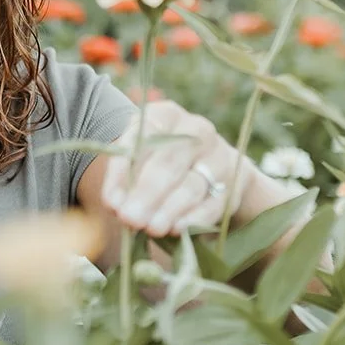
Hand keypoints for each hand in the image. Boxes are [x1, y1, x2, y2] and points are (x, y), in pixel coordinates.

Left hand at [100, 100, 289, 236]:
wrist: (213, 164)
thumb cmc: (163, 159)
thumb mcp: (142, 154)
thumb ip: (127, 174)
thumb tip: (116, 205)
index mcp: (166, 115)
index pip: (142, 140)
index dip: (124, 172)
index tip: (111, 202)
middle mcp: (196, 130)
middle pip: (168, 163)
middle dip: (146, 193)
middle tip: (129, 218)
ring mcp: (219, 156)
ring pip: (191, 186)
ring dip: (168, 209)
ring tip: (151, 228)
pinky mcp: (234, 183)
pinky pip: (213, 203)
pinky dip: (194, 218)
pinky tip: (177, 229)